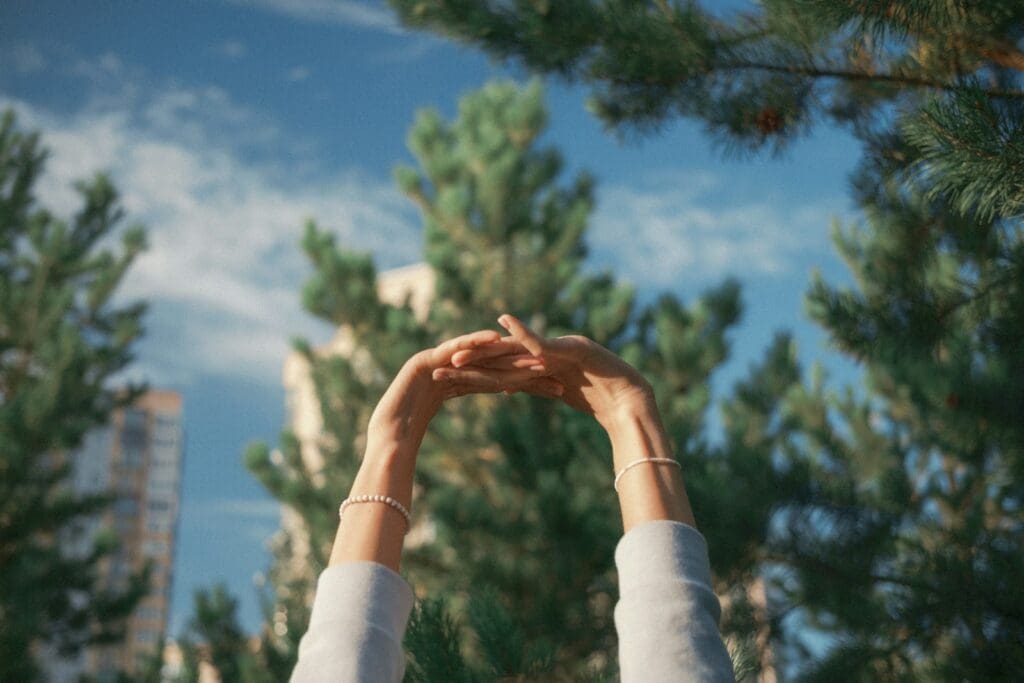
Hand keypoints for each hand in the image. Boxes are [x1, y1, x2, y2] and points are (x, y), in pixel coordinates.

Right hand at [367, 327, 564, 440]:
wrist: (383, 444)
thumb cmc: (404, 448)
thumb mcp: (447, 442)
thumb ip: (464, 440)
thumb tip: (483, 442)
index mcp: (451, 387)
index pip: (495, 382)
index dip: (524, 384)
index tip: (552, 389)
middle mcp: (444, 371)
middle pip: (490, 367)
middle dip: (520, 367)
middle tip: (552, 367)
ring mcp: (433, 363)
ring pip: (474, 357)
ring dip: (502, 351)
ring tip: (529, 348)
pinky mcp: (423, 361)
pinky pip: (453, 349)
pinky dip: (472, 342)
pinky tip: (493, 338)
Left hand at [440, 314, 652, 431]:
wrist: (630, 402)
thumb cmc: (600, 400)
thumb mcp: (558, 393)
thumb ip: (534, 385)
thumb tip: (504, 387)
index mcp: (539, 361)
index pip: (502, 366)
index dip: (475, 369)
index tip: (448, 375)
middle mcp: (546, 350)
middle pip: (504, 355)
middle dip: (473, 359)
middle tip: (441, 362)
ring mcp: (559, 347)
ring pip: (517, 350)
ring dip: (488, 350)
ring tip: (460, 351)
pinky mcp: (573, 348)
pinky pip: (544, 343)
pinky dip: (525, 333)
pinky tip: (503, 325)